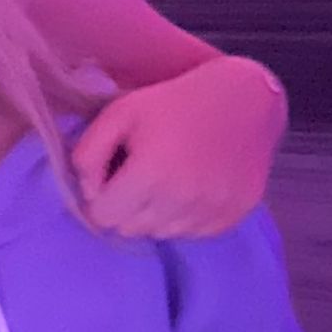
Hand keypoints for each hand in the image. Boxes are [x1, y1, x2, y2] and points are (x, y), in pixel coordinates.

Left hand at [71, 58, 284, 238]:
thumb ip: (88, 154)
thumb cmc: (174, 103)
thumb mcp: (119, 114)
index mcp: (151, 173)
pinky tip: (193, 185)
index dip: (101, 196)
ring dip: (156, 213)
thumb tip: (87, 194)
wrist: (244, 97)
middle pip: (130, 229)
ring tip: (169, 177)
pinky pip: (193, 233)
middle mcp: (183, 199)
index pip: (104, 216)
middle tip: (141, 174)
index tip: (113, 176)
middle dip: (127, 206)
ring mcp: (212, 210)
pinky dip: (186, 216)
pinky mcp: (234, 214)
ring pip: (161, 234)